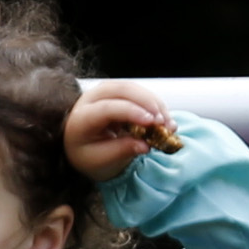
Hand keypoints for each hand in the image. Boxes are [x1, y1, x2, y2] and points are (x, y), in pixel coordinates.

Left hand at [64, 80, 180, 181]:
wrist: (80, 146)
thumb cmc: (88, 155)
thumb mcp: (101, 160)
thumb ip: (121, 151)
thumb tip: (145, 145)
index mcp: (81, 118)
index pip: (107, 108)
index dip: (132, 112)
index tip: (151, 122)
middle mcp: (91, 98)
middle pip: (122, 90)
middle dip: (147, 103)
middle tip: (164, 121)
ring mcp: (105, 91)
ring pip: (133, 88)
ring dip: (154, 103)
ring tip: (169, 124)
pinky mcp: (118, 92)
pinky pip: (139, 93)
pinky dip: (154, 105)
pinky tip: (165, 119)